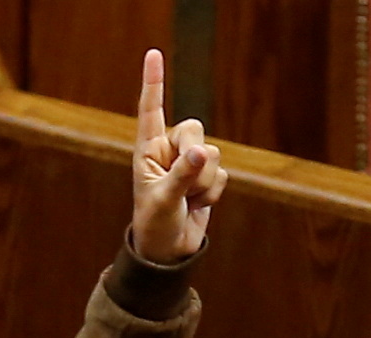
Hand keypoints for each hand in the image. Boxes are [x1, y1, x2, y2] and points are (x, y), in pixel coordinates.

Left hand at [130, 50, 225, 263]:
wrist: (169, 251)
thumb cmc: (154, 224)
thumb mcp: (163, 200)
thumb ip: (182, 174)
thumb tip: (203, 152)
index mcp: (148, 149)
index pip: (151, 110)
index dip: (154, 82)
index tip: (153, 54)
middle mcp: (169, 150)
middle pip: (194, 129)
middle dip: (195, 156)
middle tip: (184, 183)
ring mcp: (189, 163)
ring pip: (213, 155)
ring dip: (203, 183)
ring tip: (187, 201)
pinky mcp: (207, 178)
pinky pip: (222, 175)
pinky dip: (212, 194)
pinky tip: (197, 205)